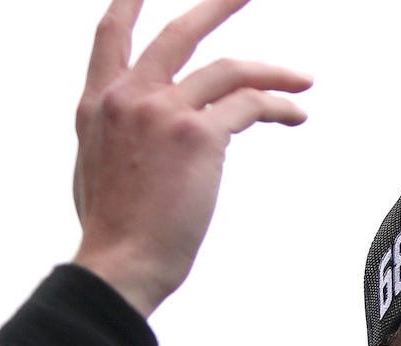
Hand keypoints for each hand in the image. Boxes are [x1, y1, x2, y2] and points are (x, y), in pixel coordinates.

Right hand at [70, 0, 311, 316]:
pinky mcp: (198, 135)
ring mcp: (162, 111)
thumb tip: (142, 131)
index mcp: (96, 104)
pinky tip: (296, 115)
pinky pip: (250, 105)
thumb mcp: (96, 168)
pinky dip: (279, 107)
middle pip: (179, 32)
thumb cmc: (114, 232)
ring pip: (229, 69)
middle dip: (219, 5)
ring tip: (304, 77)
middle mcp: (127, 97)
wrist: (120, 263)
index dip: (131, 4)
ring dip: (273, 71)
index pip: (112, 37)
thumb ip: (117, 135)